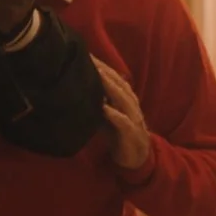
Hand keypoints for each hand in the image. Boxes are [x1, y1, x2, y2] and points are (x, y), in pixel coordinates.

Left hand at [91, 56, 151, 171]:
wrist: (135, 158)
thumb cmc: (118, 135)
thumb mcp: (107, 116)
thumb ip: (97, 102)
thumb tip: (80, 89)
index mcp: (126, 99)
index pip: (115, 79)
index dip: (103, 67)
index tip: (88, 56)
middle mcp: (131, 106)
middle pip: (120, 85)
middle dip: (106, 72)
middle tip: (91, 60)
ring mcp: (134, 119)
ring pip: (124, 100)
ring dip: (111, 88)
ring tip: (99, 76)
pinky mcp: (132, 134)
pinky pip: (124, 123)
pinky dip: (115, 115)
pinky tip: (105, 109)